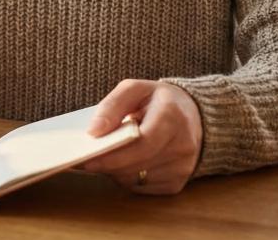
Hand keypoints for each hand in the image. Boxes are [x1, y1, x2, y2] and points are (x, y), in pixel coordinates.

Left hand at [80, 79, 202, 194]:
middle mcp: (183, 144)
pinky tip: (122, 165)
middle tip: (86, 162)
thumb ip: (112, 105)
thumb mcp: (134, 89)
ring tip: (103, 159)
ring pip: (138, 179)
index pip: (143, 143)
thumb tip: (93, 132)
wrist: (191, 114)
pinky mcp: (178, 182)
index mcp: (172, 116)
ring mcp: (183, 167)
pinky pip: (144, 187)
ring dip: (116, 172)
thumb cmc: (157, 100)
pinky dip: (128, 178)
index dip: (114, 155)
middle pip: (138, 165)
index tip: (88, 159)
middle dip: (110, 165)